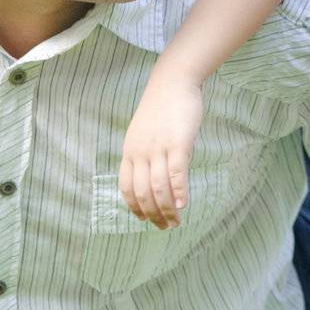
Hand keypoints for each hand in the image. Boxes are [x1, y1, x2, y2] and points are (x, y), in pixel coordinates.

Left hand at [120, 68, 202, 228]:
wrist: (173, 82)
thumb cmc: (162, 108)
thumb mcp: (144, 132)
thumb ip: (144, 154)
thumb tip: (151, 176)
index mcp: (130, 151)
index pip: (126, 188)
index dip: (135, 208)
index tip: (146, 220)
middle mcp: (140, 152)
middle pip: (143, 193)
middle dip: (153, 215)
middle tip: (166, 227)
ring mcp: (158, 148)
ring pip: (159, 188)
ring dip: (167, 210)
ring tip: (176, 221)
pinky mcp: (178, 143)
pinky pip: (176, 173)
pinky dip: (178, 192)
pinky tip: (183, 205)